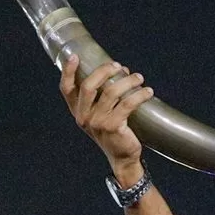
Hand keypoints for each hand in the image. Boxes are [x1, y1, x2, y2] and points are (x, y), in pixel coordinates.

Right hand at [59, 56, 152, 180]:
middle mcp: (84, 117)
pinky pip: (128, 104)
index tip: (75, 57)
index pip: (66, 89)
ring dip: (128, 81)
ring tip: (139, 77)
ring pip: (112, 92)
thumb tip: (120, 69)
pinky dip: (140, 94)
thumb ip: (102, 96)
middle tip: (119, 66)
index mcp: (77, 112)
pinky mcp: (113, 127)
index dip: (68, 72)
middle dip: (104, 71)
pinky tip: (148, 91)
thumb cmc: (113, 131)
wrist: (122, 157)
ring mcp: (97, 122)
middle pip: (89, 86)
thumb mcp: (100, 115)